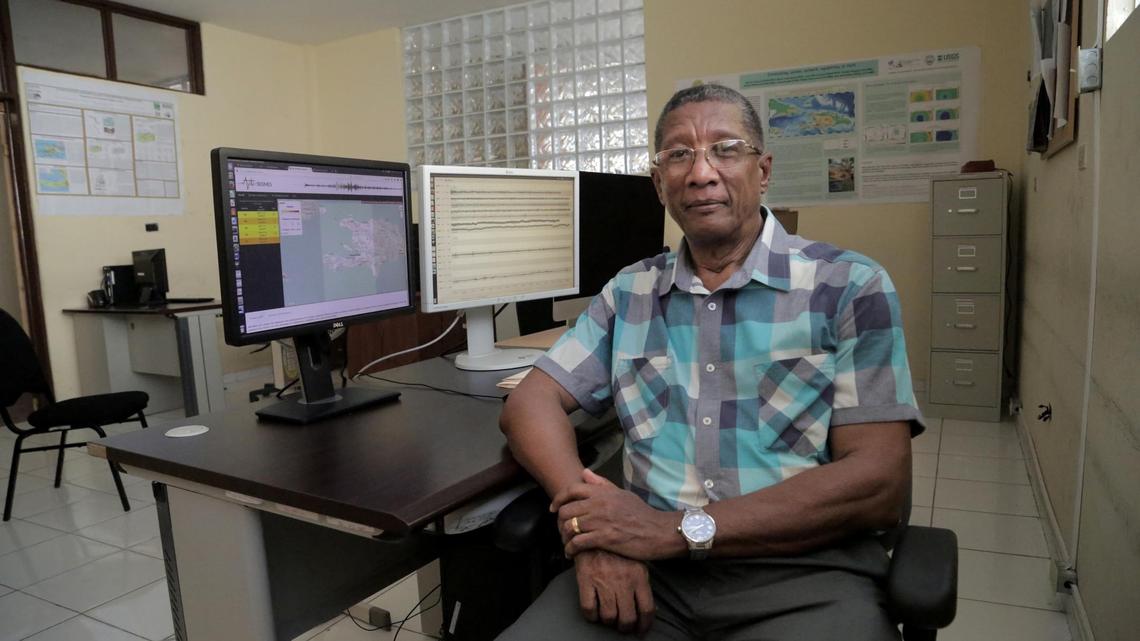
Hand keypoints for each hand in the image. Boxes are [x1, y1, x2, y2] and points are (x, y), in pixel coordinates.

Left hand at [552, 469, 678, 559]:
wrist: (659, 531)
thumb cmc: (642, 514)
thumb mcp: (622, 494)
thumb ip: (602, 484)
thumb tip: (584, 473)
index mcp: (602, 492)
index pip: (572, 490)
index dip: (558, 499)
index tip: (553, 509)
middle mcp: (599, 504)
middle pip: (566, 510)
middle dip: (560, 522)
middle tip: (562, 531)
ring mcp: (601, 521)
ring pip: (569, 526)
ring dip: (564, 537)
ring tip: (567, 543)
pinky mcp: (604, 538)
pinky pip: (578, 543)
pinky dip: (570, 549)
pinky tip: (571, 554)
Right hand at [574, 549, 654, 633]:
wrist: (594, 528)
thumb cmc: (617, 548)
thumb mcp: (636, 561)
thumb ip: (641, 583)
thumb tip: (649, 609)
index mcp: (639, 576)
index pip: (647, 610)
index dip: (644, 625)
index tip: (640, 630)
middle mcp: (623, 580)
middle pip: (628, 618)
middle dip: (625, 627)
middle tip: (622, 625)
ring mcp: (604, 580)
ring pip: (608, 616)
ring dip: (608, 621)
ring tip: (608, 617)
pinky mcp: (586, 579)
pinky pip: (589, 608)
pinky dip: (591, 615)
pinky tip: (594, 611)